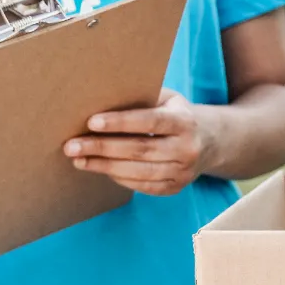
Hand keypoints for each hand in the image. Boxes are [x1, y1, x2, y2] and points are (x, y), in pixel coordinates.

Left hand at [66, 90, 217, 196]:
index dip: (120, 122)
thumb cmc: (177, 114)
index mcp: (185, 122)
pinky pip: (144, 185)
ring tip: (78, 160)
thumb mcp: (168, 99)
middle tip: (71, 146)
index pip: (150, 121)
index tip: (91, 122)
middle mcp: (188, 148)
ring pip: (139, 171)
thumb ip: (141, 98)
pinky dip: (120, 178)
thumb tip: (98, 97)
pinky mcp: (177, 187)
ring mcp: (185, 171)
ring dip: (105, 166)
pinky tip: (101, 168)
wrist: (213, 141)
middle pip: (140, 150)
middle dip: (102, 148)